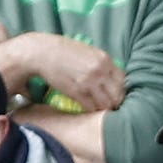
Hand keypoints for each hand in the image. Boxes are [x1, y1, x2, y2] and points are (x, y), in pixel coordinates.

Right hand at [0, 33, 125, 110]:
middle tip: (111, 106)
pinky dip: (92, 110)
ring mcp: (89, 82)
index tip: (116, 95)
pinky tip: (88, 108)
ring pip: (107, 103)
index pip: (123, 80)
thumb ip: (100, 63)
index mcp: (104, 60)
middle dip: (116, 102)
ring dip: (104, 108)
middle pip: (118, 94)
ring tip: (100, 109)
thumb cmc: (61, 51)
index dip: (120, 89)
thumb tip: (112, 77)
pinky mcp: (77, 92)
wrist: (39, 52)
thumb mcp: (87, 52)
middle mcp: (100, 71)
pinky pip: (92, 107)